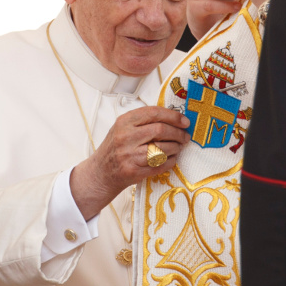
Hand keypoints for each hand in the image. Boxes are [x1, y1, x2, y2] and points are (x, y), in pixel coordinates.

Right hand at [70, 106, 189, 219]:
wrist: (100, 172)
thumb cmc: (115, 147)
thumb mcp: (123, 128)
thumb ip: (143, 121)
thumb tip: (173, 117)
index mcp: (124, 121)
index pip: (153, 113)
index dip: (173, 116)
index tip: (185, 121)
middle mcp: (125, 137)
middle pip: (160, 130)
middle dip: (178, 133)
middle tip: (185, 136)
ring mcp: (129, 155)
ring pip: (162, 148)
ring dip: (176, 148)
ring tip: (178, 147)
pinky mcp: (134, 172)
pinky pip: (161, 165)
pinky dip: (171, 161)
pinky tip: (171, 158)